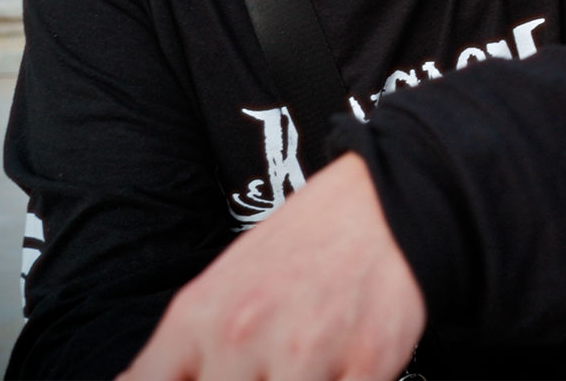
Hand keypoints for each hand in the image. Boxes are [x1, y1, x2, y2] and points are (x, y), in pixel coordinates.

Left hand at [120, 153, 425, 380]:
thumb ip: (182, 351)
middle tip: (260, 372)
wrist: (383, 202)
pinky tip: (335, 373)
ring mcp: (305, 353)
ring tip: (299, 370)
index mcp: (198, 317)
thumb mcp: (220, 288)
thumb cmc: (302, 247)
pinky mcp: (367, 363)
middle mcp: (242, 336)